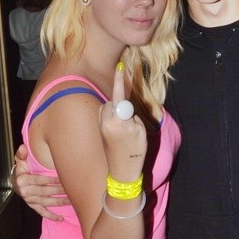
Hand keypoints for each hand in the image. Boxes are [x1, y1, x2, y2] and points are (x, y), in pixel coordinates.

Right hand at [12, 144, 67, 220]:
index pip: (40, 180)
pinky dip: (51, 216)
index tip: (63, 177)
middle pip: (45, 191)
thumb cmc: (22, 170)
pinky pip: (42, 212)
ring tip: (72, 201)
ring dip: (59, 202)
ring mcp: (30, 200)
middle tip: (72, 189)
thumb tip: (23, 148)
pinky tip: (60, 218)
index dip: (52, 179)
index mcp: (23, 180)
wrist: (16, 182)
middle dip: (59, 190)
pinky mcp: (33, 206)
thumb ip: (21, 154)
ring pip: (47, 202)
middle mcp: (26, 191)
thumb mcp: (20, 161)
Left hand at [99, 64, 146, 182]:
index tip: (120, 66)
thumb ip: (132, 115)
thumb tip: (125, 106)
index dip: (120, 81)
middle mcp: (107, 122)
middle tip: (130, 121)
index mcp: (120, 122)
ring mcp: (101, 125)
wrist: (122, 172)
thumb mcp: (140, 131)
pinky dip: (111, 115)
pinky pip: (105, 114)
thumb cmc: (135, 152)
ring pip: (108, 107)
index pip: (120, 96)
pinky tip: (116, 128)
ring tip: (123, 127)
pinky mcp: (99, 129)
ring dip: (115, 110)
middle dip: (121, 104)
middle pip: (113, 101)